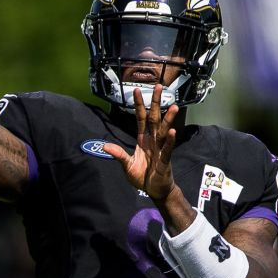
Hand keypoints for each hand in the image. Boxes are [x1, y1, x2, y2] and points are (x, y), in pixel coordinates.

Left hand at [104, 84, 179, 199]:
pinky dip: (170, 141)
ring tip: (173, 106)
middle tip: (158, 86)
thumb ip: (118, 155)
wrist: (155, 190)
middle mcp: (154, 141)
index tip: (138, 90)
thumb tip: (104, 146)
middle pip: (155, 118)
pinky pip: (168, 150)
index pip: (141, 118)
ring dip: (168, 119)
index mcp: (144, 139)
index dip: (139, 105)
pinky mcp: (165, 161)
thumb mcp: (127, 165)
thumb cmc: (143, 176)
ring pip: (164, 131)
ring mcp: (161, 150)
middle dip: (156, 103)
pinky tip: (173, 132)